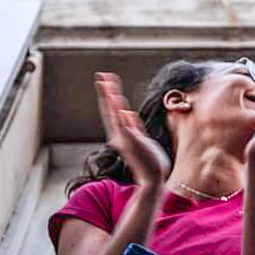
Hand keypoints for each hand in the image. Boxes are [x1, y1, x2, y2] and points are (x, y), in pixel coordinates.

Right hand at [94, 72, 170, 187]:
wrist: (153, 179)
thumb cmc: (149, 161)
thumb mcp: (141, 139)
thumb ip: (134, 126)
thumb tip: (128, 111)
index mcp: (121, 134)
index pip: (112, 110)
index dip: (108, 95)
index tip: (106, 80)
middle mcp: (118, 136)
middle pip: (109, 109)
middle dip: (105, 92)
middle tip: (100, 75)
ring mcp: (124, 139)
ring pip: (114, 115)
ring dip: (110, 99)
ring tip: (107, 83)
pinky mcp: (132, 143)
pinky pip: (125, 126)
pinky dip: (121, 115)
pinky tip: (120, 104)